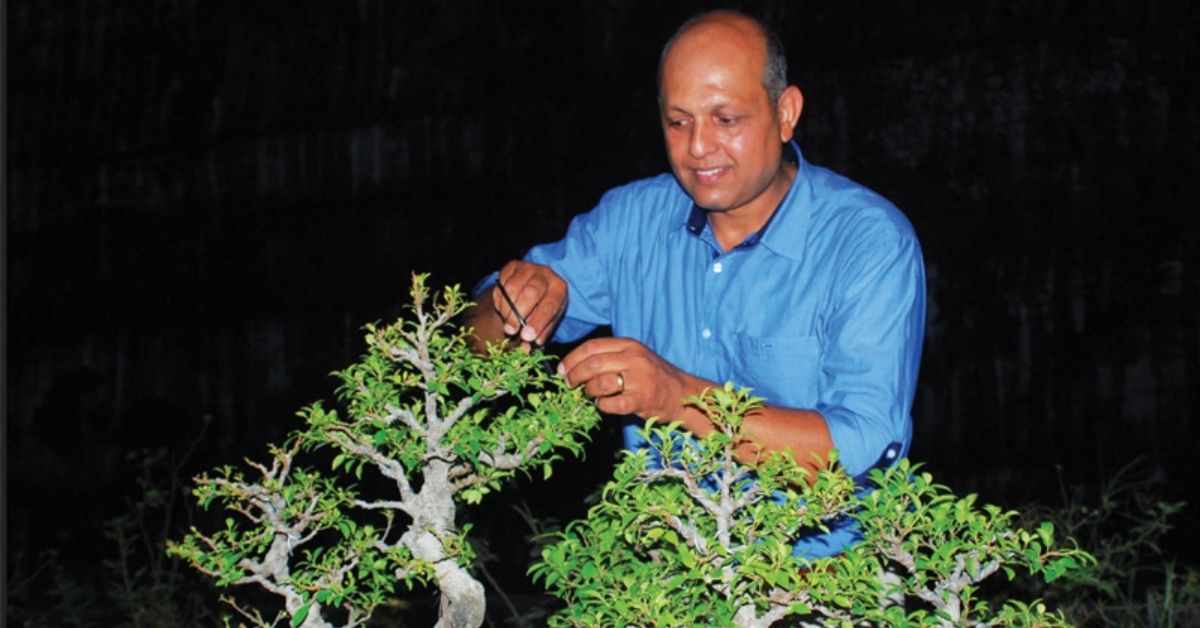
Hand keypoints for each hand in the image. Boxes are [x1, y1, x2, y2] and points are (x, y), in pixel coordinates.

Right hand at [492, 260, 566, 347]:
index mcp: (560, 289)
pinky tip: (504, 307)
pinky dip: (499, 299)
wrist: (535, 288)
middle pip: (530, 293)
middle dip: (518, 314)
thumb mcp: (546, 322)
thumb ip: (538, 335)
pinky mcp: (512, 265)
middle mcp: (546, 274)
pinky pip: (501, 283)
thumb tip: (526, 350)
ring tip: (507, 322)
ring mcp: (528, 267)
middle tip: (510, 331)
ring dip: (506, 309)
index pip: (549, 306)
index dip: (538, 322)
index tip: (527, 337)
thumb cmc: (543, 309)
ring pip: (512, 288)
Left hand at [558, 337, 693, 419]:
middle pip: (593, 363)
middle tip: (569, 384)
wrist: (681, 393)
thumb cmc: (651, 376)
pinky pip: (612, 404)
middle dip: (575, 375)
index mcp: (629, 345)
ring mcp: (639, 379)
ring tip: (589, 395)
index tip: (562, 370)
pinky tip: (603, 405)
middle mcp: (634, 358)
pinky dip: (602, 406)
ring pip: (600, 383)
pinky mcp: (642, 399)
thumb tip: (574, 365)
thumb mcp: (633, 357)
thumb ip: (609, 356)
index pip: (592, 346)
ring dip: (588, 391)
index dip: (572, 358)